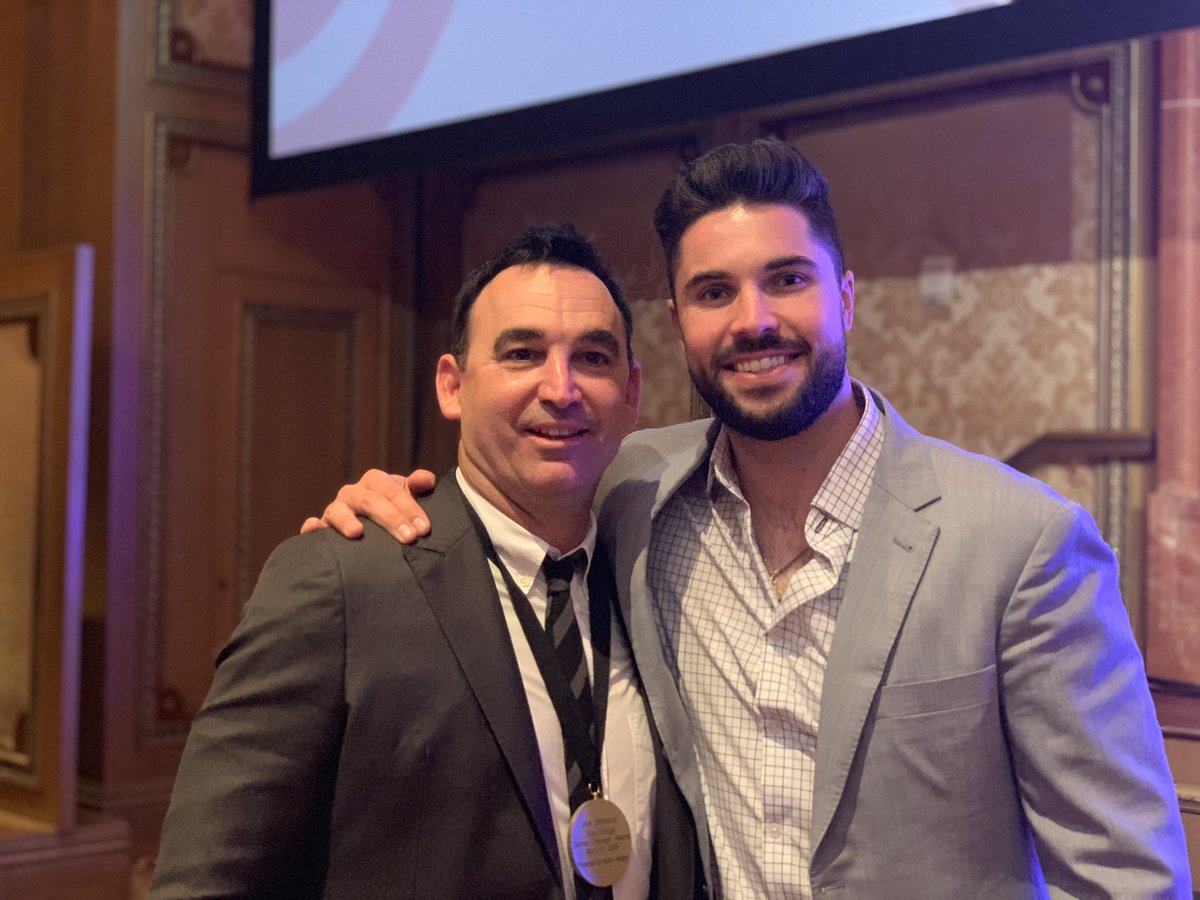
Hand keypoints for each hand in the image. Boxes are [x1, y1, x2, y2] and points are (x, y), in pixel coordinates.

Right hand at [300, 469, 437, 542]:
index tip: (424, 528)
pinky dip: (312, 527)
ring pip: (338, 511)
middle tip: (409, 538)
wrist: (374, 527)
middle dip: (391, 518)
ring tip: (357, 533)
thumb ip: (418, 486)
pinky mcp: (323, 528)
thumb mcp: (409, 496)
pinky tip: (312, 530)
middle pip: (370, 501)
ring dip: (347, 521)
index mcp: (375, 482)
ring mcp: (336, 510)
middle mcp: (353, 493)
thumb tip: (427, 480)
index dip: (409, 508)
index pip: (392, 490)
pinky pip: (314, 526)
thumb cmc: (395, 510)